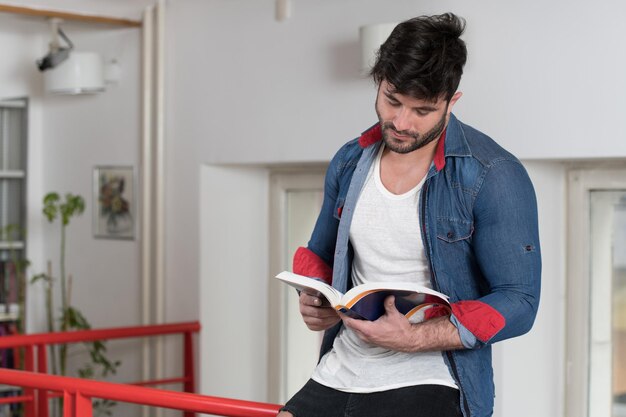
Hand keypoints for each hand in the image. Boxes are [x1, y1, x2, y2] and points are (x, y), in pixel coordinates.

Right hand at [299, 291, 340, 330]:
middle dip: (329, 311)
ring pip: (321, 321)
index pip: (307, 300)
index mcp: (304, 299)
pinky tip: (335, 319)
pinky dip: (330, 323)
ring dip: (332, 318)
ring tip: (338, 314)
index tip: (320, 301)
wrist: (317, 303)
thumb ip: (324, 292)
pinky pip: (321, 327)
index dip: (313, 301)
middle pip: (317, 312)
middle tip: (337, 309)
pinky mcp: (311, 326)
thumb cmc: (319, 296)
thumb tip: (333, 298)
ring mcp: (306, 319)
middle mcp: (303, 309)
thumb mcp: (320, 290)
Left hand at [340, 295, 463, 351]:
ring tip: (350, 311)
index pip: (350, 322)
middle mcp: (366, 336)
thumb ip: (389, 304)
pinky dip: (357, 325)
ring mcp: (368, 340)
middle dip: (346, 316)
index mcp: (369, 330)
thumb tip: (388, 295)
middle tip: (344, 306)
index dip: (343, 315)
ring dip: (351, 321)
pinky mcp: (371, 341)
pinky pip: (359, 332)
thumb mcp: (394, 315)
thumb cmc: (401, 330)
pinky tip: (360, 318)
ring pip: (355, 330)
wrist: (408, 341)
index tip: (338, 308)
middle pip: (350, 326)